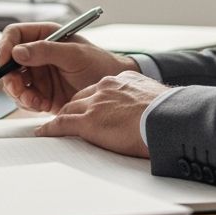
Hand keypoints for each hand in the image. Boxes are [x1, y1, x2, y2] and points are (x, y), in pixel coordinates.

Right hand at [0, 22, 139, 113]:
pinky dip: (29, 104)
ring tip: (36, 101)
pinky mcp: (41, 93)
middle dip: (11, 78)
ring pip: (14, 83)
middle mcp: (38, 54)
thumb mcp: (74, 54)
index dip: (5, 46)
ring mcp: (38, 74)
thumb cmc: (100, 64)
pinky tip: (43, 105)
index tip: (4, 61)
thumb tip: (18, 52)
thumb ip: (46, 51)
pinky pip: (24, 98)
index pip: (15, 35)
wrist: (111, 92)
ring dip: (20, 94)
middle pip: (9, 62)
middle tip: (20, 89)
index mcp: (45, 36)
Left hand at [35, 71, 170, 157]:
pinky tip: (44, 134)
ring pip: (69, 109)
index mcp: (123, 80)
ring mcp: (95, 104)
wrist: (172, 120)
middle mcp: (106, 87)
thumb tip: (154, 116)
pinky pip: (62, 124)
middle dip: (72, 108)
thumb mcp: (158, 101)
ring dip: (60, 119)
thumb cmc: (172, 115)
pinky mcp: (89, 122)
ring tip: (51, 129)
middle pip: (80, 98)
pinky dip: (50, 130)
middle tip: (66, 119)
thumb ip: (147, 103)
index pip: (98, 90)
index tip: (88, 108)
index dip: (90, 101)